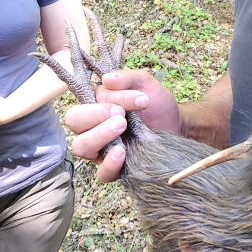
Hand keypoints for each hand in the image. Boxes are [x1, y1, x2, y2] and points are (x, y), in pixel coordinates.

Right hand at [63, 69, 179, 181]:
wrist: (177, 125)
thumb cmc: (157, 104)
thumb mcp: (146, 84)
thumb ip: (127, 78)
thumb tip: (106, 79)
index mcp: (96, 105)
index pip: (84, 100)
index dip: (103, 100)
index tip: (135, 99)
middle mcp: (93, 126)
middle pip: (74, 122)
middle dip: (95, 116)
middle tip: (122, 115)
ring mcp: (102, 149)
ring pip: (81, 147)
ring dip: (98, 136)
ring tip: (122, 127)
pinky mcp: (115, 168)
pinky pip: (102, 173)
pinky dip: (109, 164)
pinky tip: (122, 152)